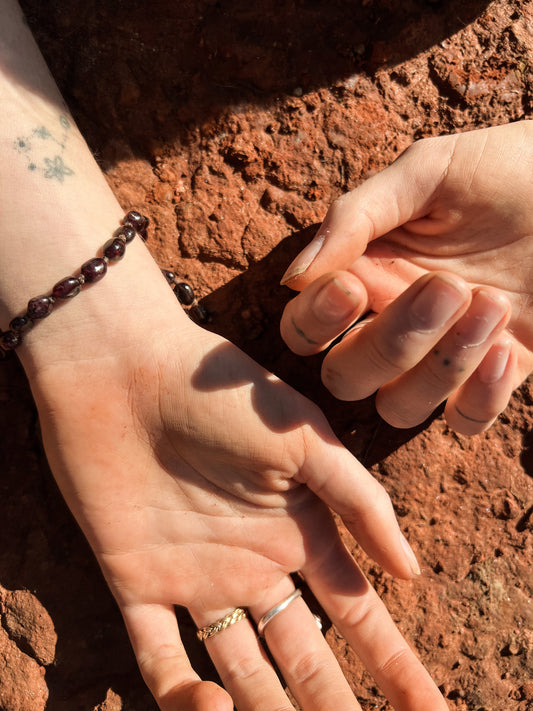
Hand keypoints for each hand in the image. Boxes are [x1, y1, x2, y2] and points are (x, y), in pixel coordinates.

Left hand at [30, 313, 445, 710]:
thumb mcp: (305, 438)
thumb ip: (358, 501)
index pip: (354, 612)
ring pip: (238, 669)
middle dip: (332, 702)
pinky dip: (179, 697)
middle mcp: (252, 563)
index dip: (391, 663)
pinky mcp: (134, 580)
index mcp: (297, 531)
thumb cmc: (220, 393)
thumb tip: (411, 572)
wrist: (122, 370)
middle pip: (302, 655)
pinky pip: (157, 656)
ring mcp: (194, 576)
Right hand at [280, 121, 532, 433]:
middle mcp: (393, 323)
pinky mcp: (493, 375)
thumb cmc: (507, 170)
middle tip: (445, 286)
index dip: (315, 321)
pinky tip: (509, 348)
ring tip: (493, 302)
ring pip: (398, 408)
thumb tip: (294, 278)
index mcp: (364, 275)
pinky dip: (480, 397)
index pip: (305, 329)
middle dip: (389, 344)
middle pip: (345, 378)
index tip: (353, 286)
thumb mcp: (429, 172)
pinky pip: (463, 422)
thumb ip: (356, 216)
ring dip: (440, 367)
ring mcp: (442, 355)